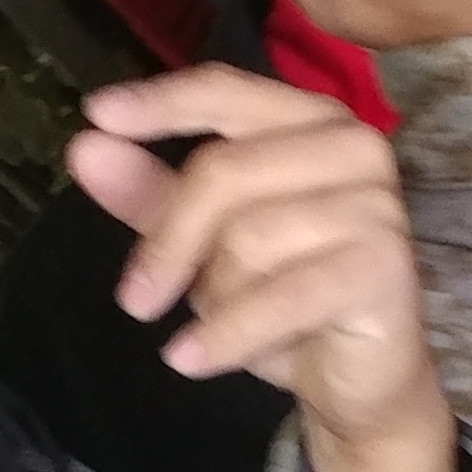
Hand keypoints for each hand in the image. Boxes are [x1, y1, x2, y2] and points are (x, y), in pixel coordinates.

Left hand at [66, 67, 456, 471]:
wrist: (358, 380)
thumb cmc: (284, 299)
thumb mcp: (206, 245)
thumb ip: (152, 195)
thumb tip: (85, 148)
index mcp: (311, 121)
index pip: (225, 91)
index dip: (161, 102)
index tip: (97, 114)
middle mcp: (352, 147)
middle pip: (222, 172)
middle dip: (168, 243)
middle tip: (135, 301)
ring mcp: (376, 204)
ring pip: (248, 239)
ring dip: (215, 297)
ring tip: (221, 326)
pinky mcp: (385, 265)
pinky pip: (279, 296)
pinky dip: (227, 334)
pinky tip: (190, 360)